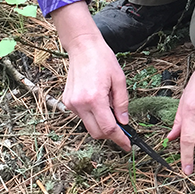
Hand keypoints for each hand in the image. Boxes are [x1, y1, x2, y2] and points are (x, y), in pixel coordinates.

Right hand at [51, 1, 131, 151]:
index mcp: (95, 99)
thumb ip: (122, 103)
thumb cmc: (102, 59)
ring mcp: (71, 104)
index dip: (119, 140)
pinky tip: (97, 101)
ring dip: (100, 124)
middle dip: (110, 134)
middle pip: (96, 133)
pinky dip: (92, 115)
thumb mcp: (119, 80)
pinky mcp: (67, 101)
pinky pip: (82, 116)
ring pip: (88, 126)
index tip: (127, 145)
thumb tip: (124, 122)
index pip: (108, 129)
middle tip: (122, 128)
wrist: (83, 47)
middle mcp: (80, 104)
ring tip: (108, 106)